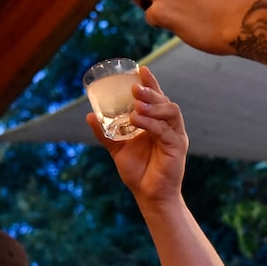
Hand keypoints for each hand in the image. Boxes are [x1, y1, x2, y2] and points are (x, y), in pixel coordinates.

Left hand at [86, 66, 186, 207]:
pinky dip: (151, 123)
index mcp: (157, 123)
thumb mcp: (117, 149)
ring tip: (136, 104)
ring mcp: (175, 136)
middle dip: (151, 91)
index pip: (157, 98)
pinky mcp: (177, 147)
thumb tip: (90, 116)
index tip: (141, 69)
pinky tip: (137, 120)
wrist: (149, 196)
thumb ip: (105, 133)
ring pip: (170, 112)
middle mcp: (169, 126)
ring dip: (153, 105)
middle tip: (134, 87)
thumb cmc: (138, 171)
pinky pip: (165, 130)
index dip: (151, 83)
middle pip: (165, 101)